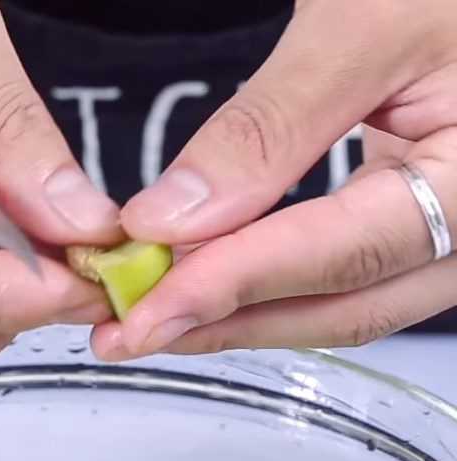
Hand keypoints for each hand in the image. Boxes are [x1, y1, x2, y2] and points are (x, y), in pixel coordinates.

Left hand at [92, 0, 456, 359]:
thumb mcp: (363, 26)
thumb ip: (269, 128)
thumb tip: (171, 219)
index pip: (346, 255)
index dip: (238, 284)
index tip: (149, 307)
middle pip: (343, 307)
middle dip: (228, 324)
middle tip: (133, 334)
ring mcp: (451, 236)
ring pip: (340, 307)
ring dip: (242, 319)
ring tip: (156, 321)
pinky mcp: (418, 227)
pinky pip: (341, 280)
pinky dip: (269, 289)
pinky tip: (211, 288)